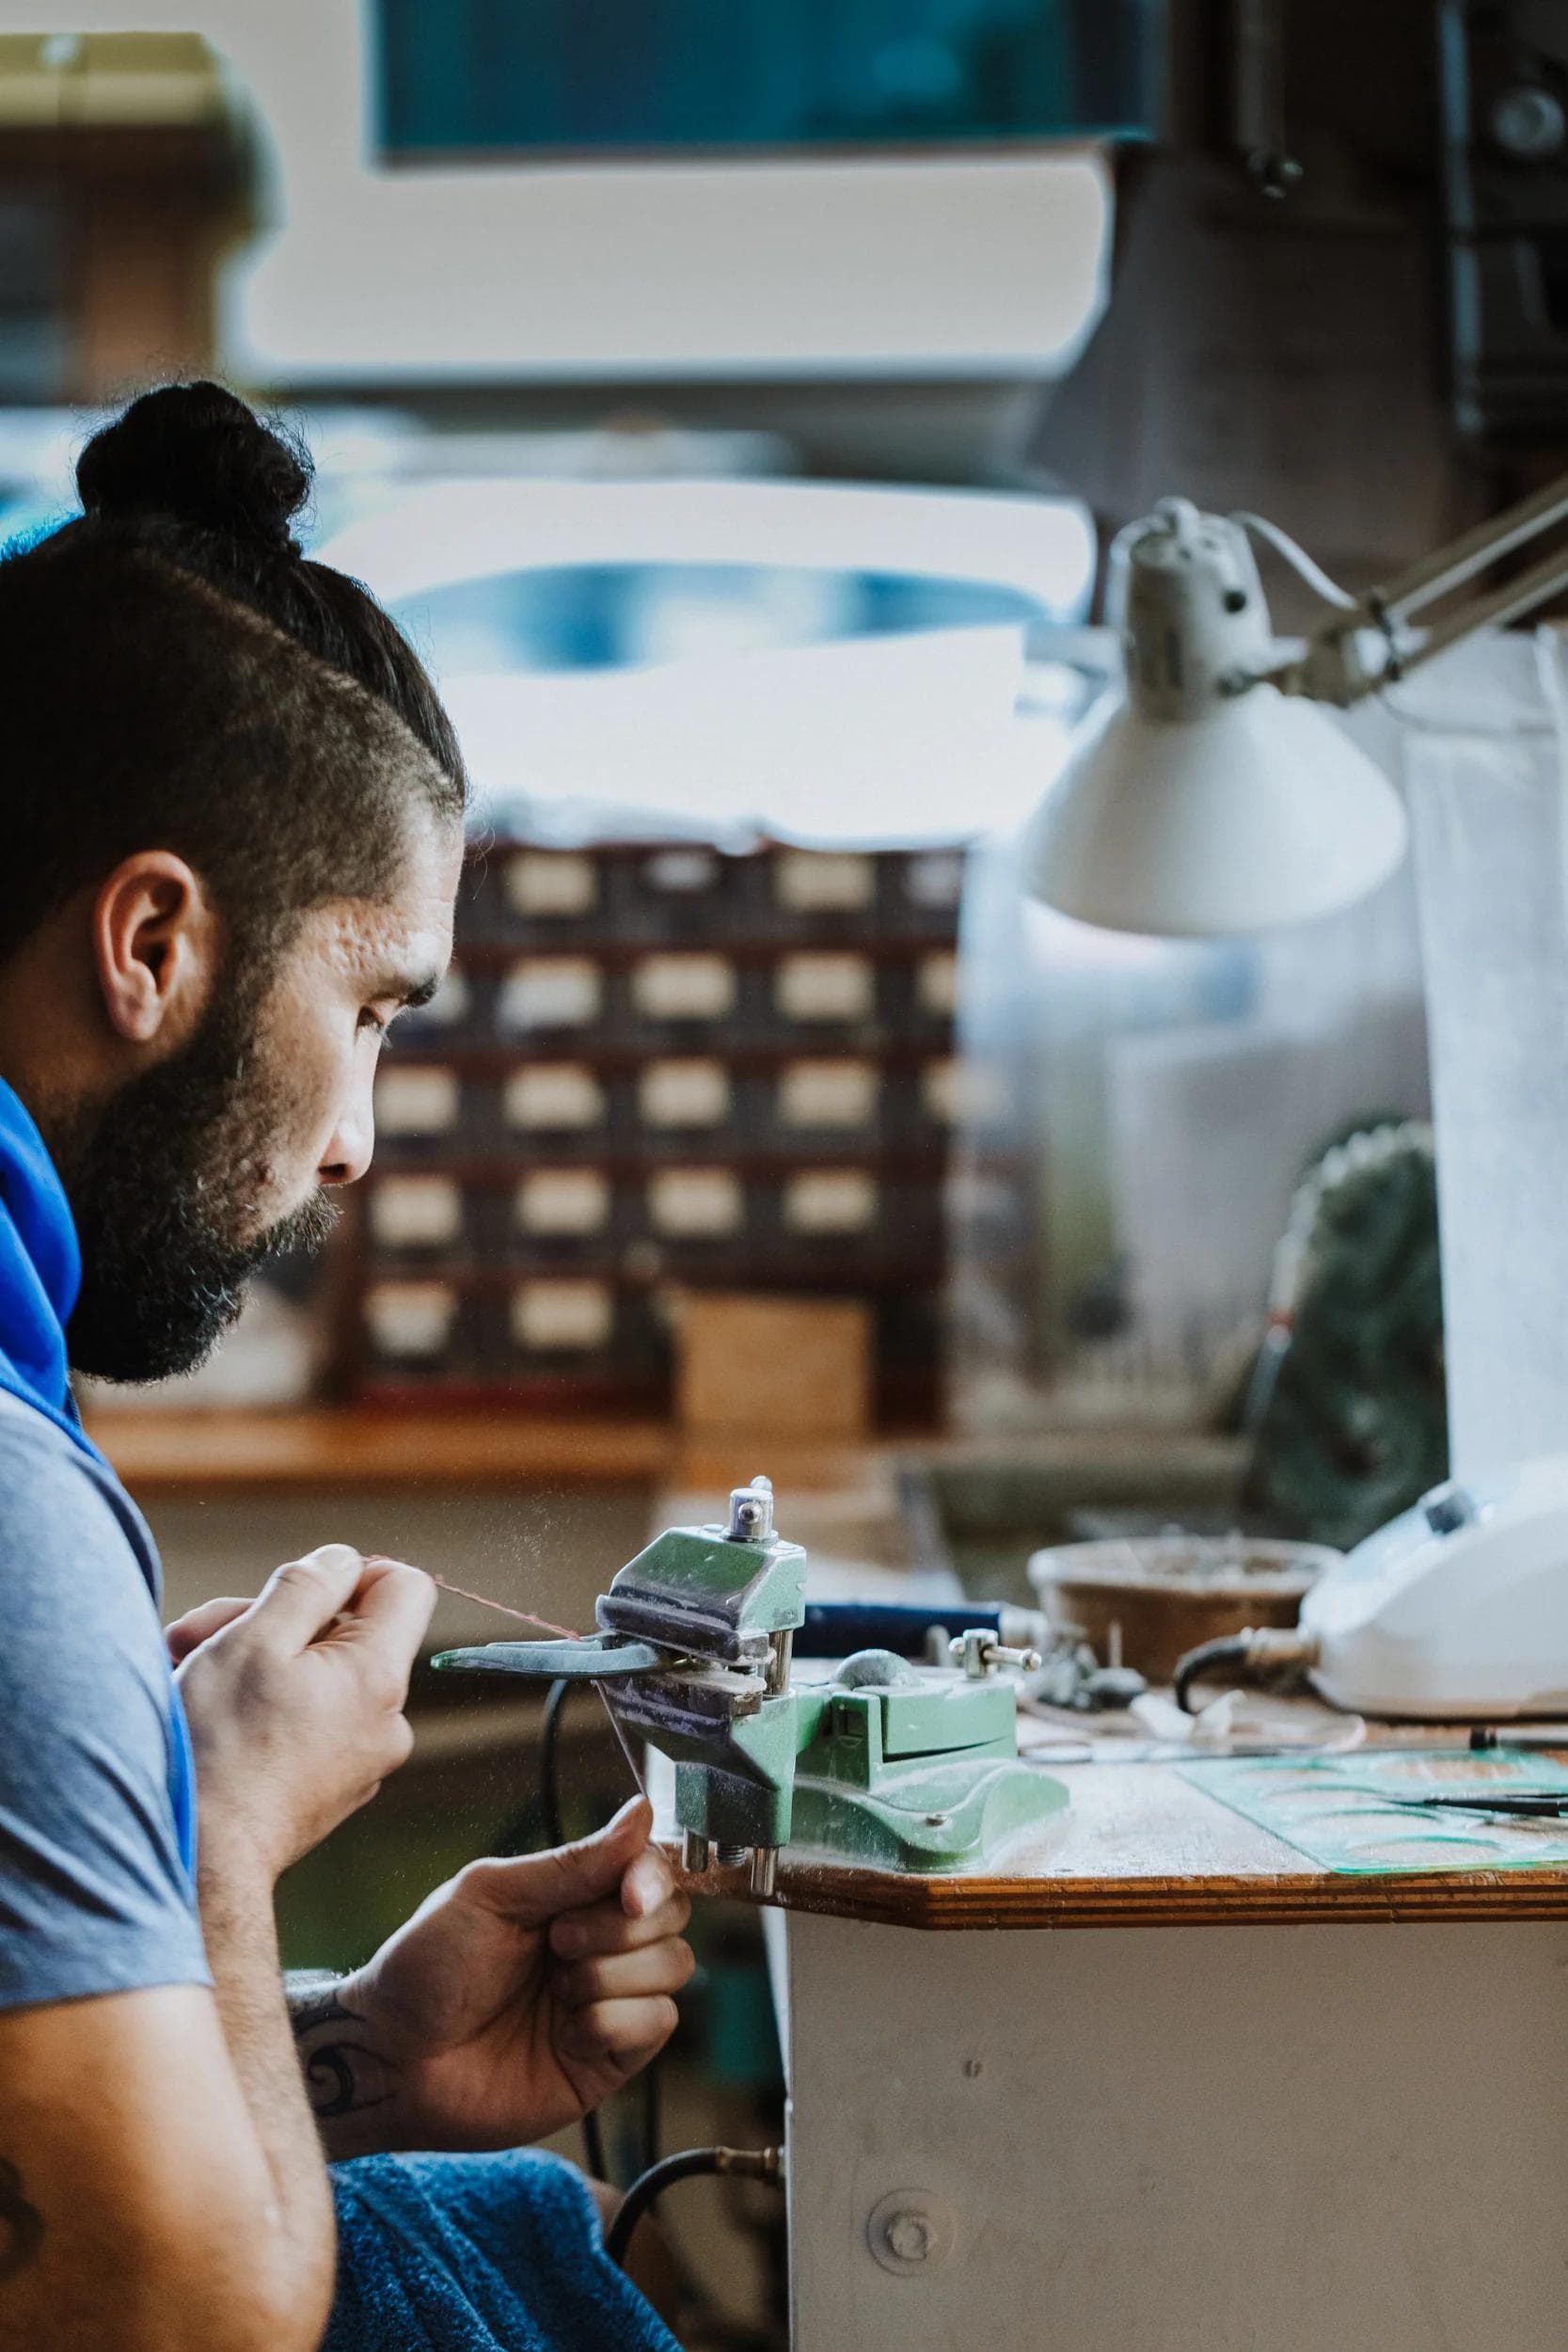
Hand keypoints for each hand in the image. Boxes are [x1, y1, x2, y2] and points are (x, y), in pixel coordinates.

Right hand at [174, 1545, 434, 1879]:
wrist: (199, 1860)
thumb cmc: (220, 1748)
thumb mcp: (256, 1639)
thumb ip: (308, 1585)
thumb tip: (342, 1559)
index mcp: (379, 1677)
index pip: (406, 1586)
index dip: (351, 1572)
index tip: (292, 1589)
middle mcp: (386, 1720)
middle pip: (347, 1631)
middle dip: (272, 1621)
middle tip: (199, 1633)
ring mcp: (360, 1759)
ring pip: (317, 1675)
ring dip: (254, 1660)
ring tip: (186, 1672)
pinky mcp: (329, 1786)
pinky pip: (308, 1720)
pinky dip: (263, 1704)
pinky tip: (206, 1712)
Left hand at [311, 1798, 693, 2157]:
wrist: (393, 2059)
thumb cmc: (426, 1967)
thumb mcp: (492, 1895)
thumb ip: (574, 1861)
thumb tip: (643, 1810)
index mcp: (572, 1895)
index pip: (650, 1868)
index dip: (653, 1876)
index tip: (629, 1893)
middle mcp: (599, 1944)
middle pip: (673, 1915)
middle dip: (621, 1927)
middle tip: (557, 1942)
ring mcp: (608, 2000)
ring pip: (674, 1967)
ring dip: (612, 1975)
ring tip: (555, 1990)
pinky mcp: (610, 2058)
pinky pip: (657, 2025)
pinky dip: (612, 2022)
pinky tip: (564, 2033)